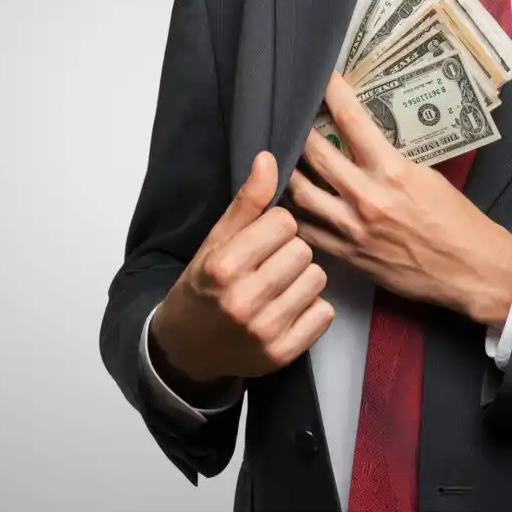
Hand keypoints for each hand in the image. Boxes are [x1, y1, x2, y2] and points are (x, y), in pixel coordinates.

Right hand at [150, 152, 333, 393]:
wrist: (187, 349)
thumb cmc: (203, 287)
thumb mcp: (215, 242)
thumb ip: (246, 202)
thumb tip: (268, 158)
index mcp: (223, 267)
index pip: (283, 222)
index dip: (275, 227)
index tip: (261, 240)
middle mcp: (243, 301)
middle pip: (303, 249)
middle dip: (290, 252)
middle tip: (269, 265)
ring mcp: (264, 331)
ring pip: (318, 278)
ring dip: (303, 279)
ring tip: (278, 286)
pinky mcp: (283, 353)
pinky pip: (324, 313)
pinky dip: (311, 308)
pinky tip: (287, 309)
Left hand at [287, 73, 511, 325]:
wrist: (471, 271)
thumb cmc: (458, 222)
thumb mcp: (429, 177)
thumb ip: (393, 161)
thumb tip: (365, 143)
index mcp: (393, 171)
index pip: (352, 121)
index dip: (333, 94)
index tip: (324, 80)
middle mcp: (368, 198)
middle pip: (315, 155)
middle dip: (300, 132)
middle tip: (291, 119)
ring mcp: (354, 229)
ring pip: (302, 194)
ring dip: (290, 174)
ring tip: (283, 161)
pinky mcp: (349, 256)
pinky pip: (309, 232)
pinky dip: (297, 216)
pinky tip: (291, 205)